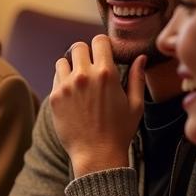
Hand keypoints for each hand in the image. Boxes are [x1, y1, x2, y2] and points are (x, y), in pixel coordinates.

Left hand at [50, 36, 144, 176]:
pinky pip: (55, 79)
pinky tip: (72, 93)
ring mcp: (66, 87)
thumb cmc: (120, 131)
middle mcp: (84, 76)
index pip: (99, 41)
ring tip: (79, 79)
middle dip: (85, 53)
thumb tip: (141, 57)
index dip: (102, 45)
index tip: (104, 54)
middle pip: (78, 47)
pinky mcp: (54, 98)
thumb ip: (137, 77)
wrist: (96, 154)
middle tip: (90, 66)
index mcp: (106, 73)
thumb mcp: (136, 104)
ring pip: (62, 61)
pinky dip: (62, 81)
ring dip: (70, 66)